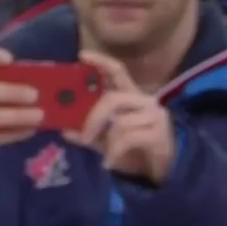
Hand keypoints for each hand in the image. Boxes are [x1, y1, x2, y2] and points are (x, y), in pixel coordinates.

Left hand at [67, 51, 175, 184]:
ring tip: (106, 155)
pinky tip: (110, 162)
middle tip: (83, 137)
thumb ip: (88, 133)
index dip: (101, 62)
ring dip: (108, 142)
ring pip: (120, 122)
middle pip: (113, 98)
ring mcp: (155, 116)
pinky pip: (127, 138)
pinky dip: (114, 153)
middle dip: (93, 119)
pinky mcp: (159, 133)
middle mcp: (144, 101)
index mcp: (130, 97)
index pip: (118, 72)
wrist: (162, 170)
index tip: (82, 56)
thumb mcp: (106, 140)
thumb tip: (65, 130)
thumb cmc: (135, 150)